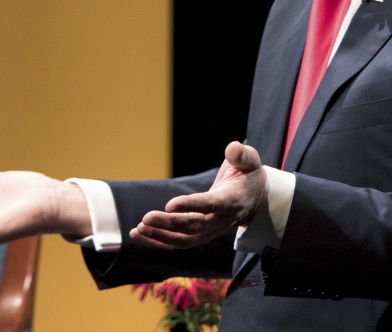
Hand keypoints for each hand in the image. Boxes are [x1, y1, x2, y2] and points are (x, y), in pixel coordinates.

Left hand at [132, 141, 265, 248]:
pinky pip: (179, 242)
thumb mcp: (250, 161)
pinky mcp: (201, 235)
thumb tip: (232, 148)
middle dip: (169, 224)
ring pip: (184, 240)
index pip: (211, 205)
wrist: (253, 199)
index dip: (191, 206)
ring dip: (160, 236)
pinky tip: (139, 234)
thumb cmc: (248, 175)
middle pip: (194, 227)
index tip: (169, 205)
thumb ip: (242, 155)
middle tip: (145, 218)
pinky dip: (158, 240)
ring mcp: (211, 231)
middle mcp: (222, 221)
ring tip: (138, 228)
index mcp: (233, 201)